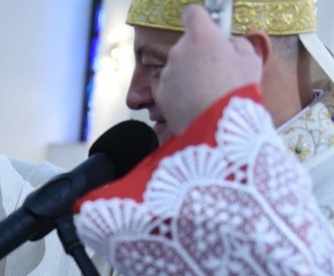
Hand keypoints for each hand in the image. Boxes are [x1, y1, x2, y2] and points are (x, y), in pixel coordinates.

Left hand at [156, 5, 262, 135]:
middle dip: (198, 53)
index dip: (200, 19)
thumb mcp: (250, 61)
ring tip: (207, 92)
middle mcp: (179, 50)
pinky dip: (180, 92)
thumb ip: (237, 44)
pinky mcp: (160, 93)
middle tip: (216, 71)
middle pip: (187, 44)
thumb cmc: (237, 91)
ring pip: (178, 67)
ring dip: (189, 74)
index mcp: (201, 36)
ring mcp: (167, 72)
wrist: (216, 128)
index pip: (193, 13)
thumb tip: (227, 44)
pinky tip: (196, 103)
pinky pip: (172, 86)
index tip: (205, 26)